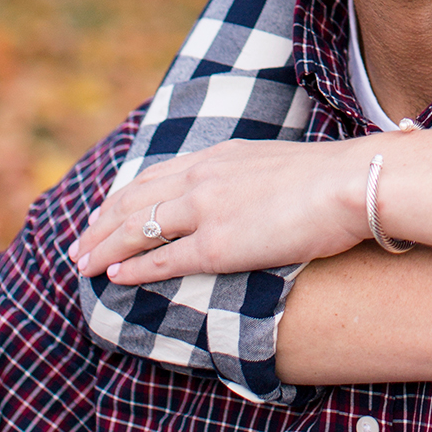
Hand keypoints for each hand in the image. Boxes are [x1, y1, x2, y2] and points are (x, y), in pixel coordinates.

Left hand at [69, 136, 374, 281]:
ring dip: (103, 246)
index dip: (125, 197)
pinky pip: (162, 258)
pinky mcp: (218, 246)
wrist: (352, 183)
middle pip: (134, 200)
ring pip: (137, 228)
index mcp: (219, 157)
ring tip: (81, 262)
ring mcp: (207, 211)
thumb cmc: (333, 179)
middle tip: (79, 244)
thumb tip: (257, 197)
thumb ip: (255, 180)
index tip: (106, 212)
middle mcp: (204, 179)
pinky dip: (132, 266)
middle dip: (101, 223)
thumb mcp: (280, 167)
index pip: (156, 176)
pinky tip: (114, 274)